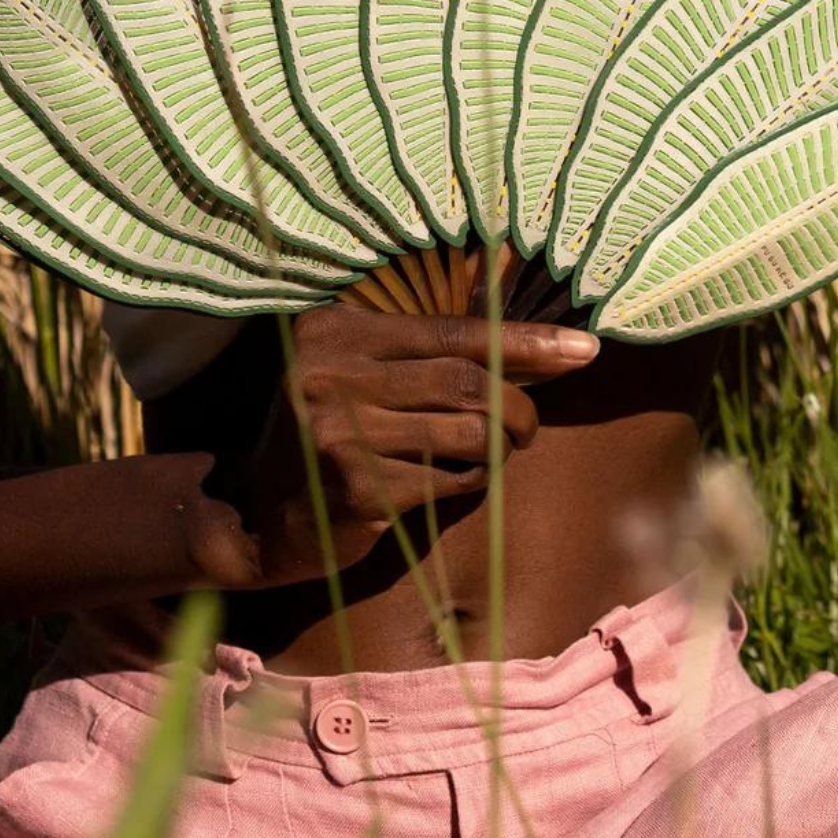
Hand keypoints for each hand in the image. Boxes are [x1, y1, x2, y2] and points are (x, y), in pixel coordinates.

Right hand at [245, 306, 599, 586]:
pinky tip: (454, 480)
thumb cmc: (330, 431)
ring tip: (492, 452)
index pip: (454, 330)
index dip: (526, 341)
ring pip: (468, 435)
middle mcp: (332, 375)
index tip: (583, 350)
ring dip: (499, 447)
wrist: (255, 513)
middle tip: (528, 425)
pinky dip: (470, 480)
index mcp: (337, 332)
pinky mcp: (357, 491)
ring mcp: (342, 435)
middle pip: (470, 383)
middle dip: (520, 406)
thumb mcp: (359, 371)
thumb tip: (528, 325)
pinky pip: (450, 480)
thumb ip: (429, 350)